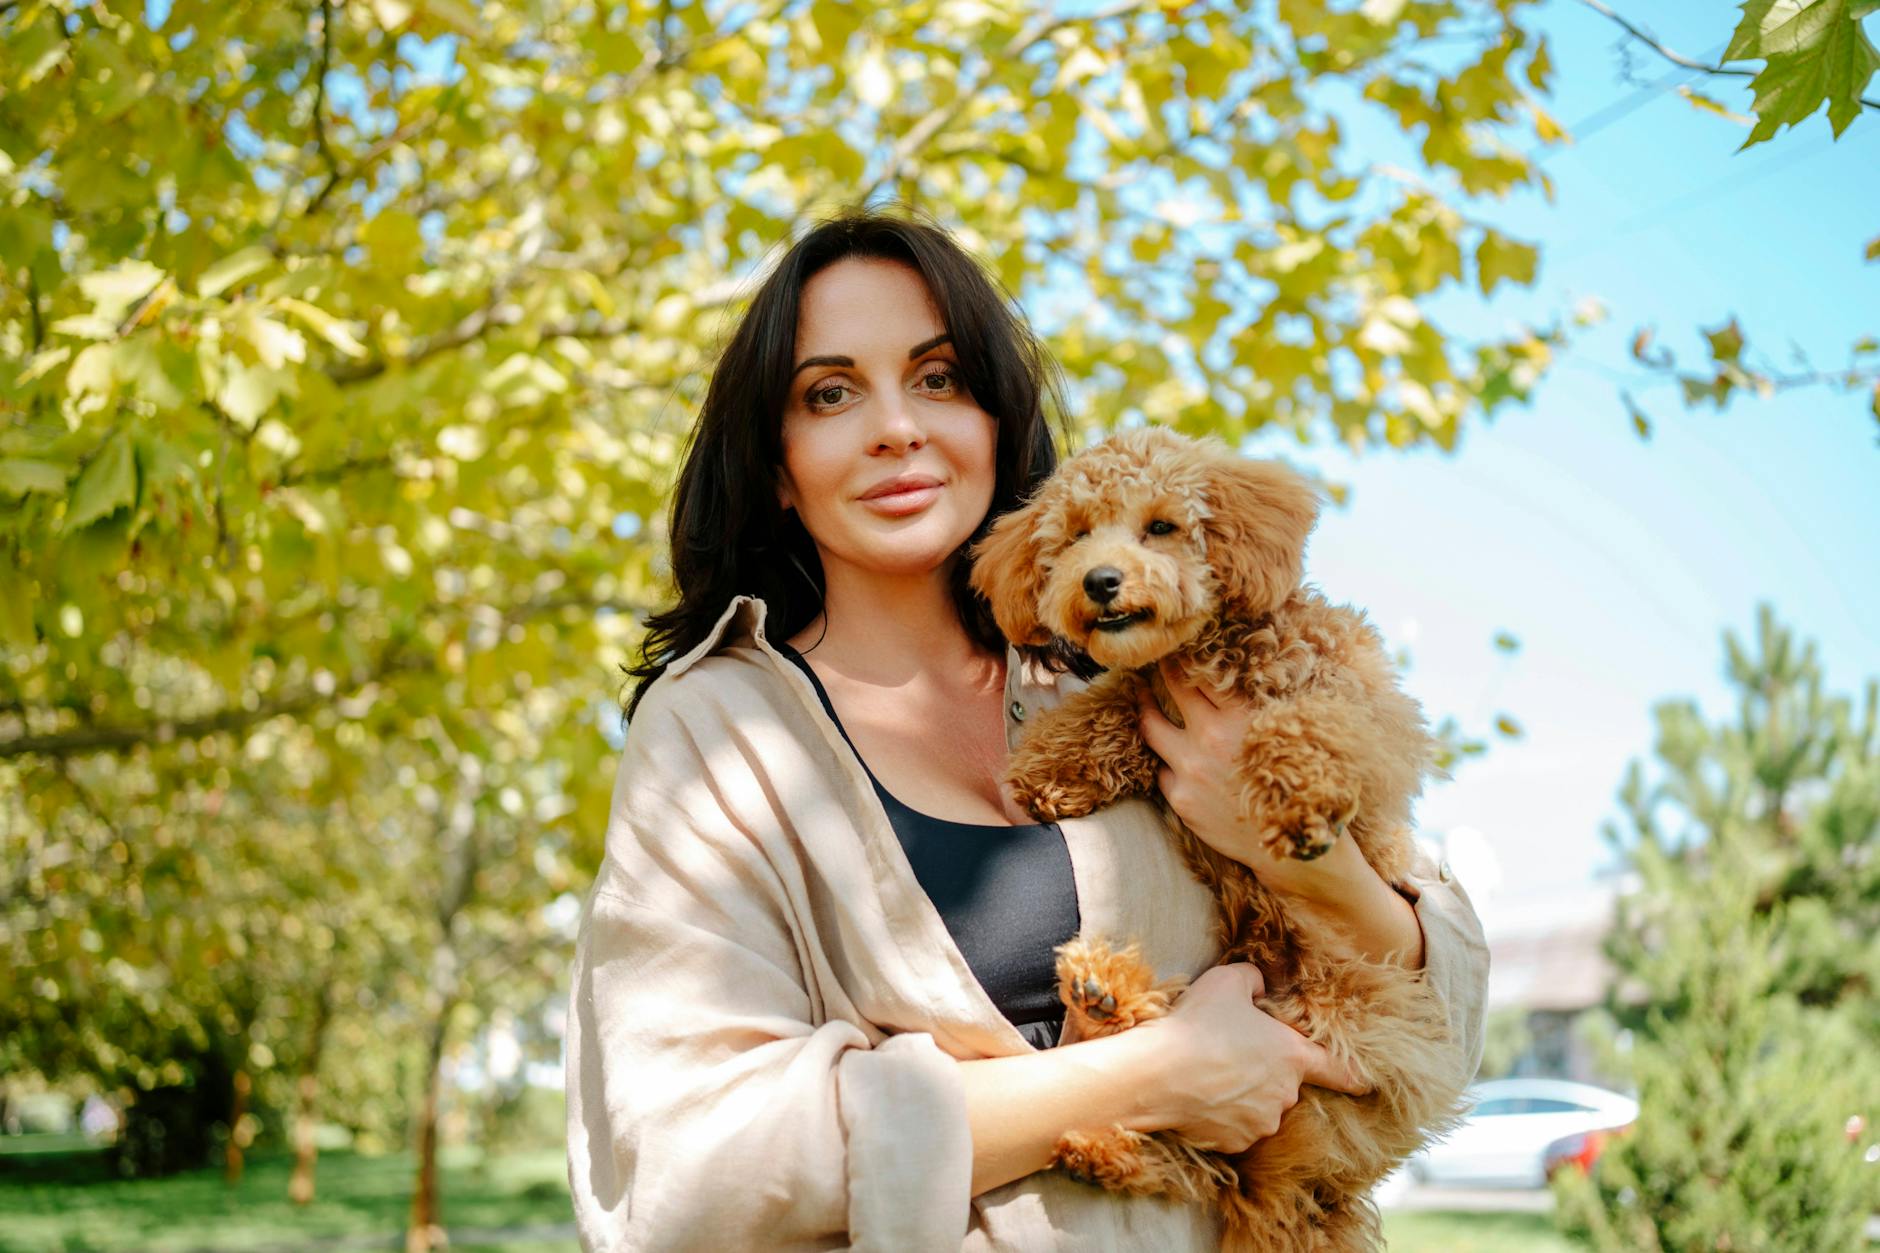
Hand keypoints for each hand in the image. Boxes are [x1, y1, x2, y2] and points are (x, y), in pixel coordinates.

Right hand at [1126, 963, 1366, 1152]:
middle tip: (1231, 1054)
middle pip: (1285, 1084)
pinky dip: (1223, 1116)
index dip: (1353, 1074)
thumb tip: (1260, 989)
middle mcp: (1285, 1094)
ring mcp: (1261, 1123)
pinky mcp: (1236, 1143)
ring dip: (1244, 1095)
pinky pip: (1236, 1128)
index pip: (1337, 1069)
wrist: (1159, 1074)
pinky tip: (1200, 1097)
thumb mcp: (1228, 981)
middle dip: (1265, 1072)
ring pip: (1260, 1107)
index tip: (1366, 1082)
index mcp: (1292, 1056)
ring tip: (1209, 1075)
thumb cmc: (1198, 1024)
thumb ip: (1254, 980)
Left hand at [1137, 664, 1424, 965]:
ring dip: (1147, 711)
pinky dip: (1167, 761)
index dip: (1187, 655)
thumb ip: (1252, 708)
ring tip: (1143, 700)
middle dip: (1161, 671)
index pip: (1201, 671)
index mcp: (1242, 717)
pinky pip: (1162, 770)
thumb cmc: (1300, 786)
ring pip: (1151, 727)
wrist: (1297, 849)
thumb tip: (1232, 677)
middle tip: (1155, 659)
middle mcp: (1210, 738)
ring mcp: (1190, 769)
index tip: (1179, 645)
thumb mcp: (1286, 734)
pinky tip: (1172, 756)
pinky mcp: (1180, 799)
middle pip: (1171, 688)